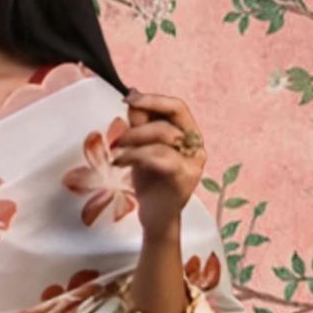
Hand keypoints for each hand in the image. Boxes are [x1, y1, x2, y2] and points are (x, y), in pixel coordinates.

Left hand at [111, 86, 205, 239]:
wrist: (155, 217)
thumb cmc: (150, 181)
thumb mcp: (141, 146)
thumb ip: (140, 123)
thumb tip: (132, 95)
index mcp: (188, 134)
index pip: (177, 106)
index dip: (153, 99)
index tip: (128, 98)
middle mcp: (196, 146)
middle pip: (172, 116)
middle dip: (141, 121)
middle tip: (118, 135)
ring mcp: (193, 162)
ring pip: (164, 135)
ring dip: (133, 140)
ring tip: (116, 151)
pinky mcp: (184, 178)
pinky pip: (160, 157)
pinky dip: (135, 155)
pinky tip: (120, 162)